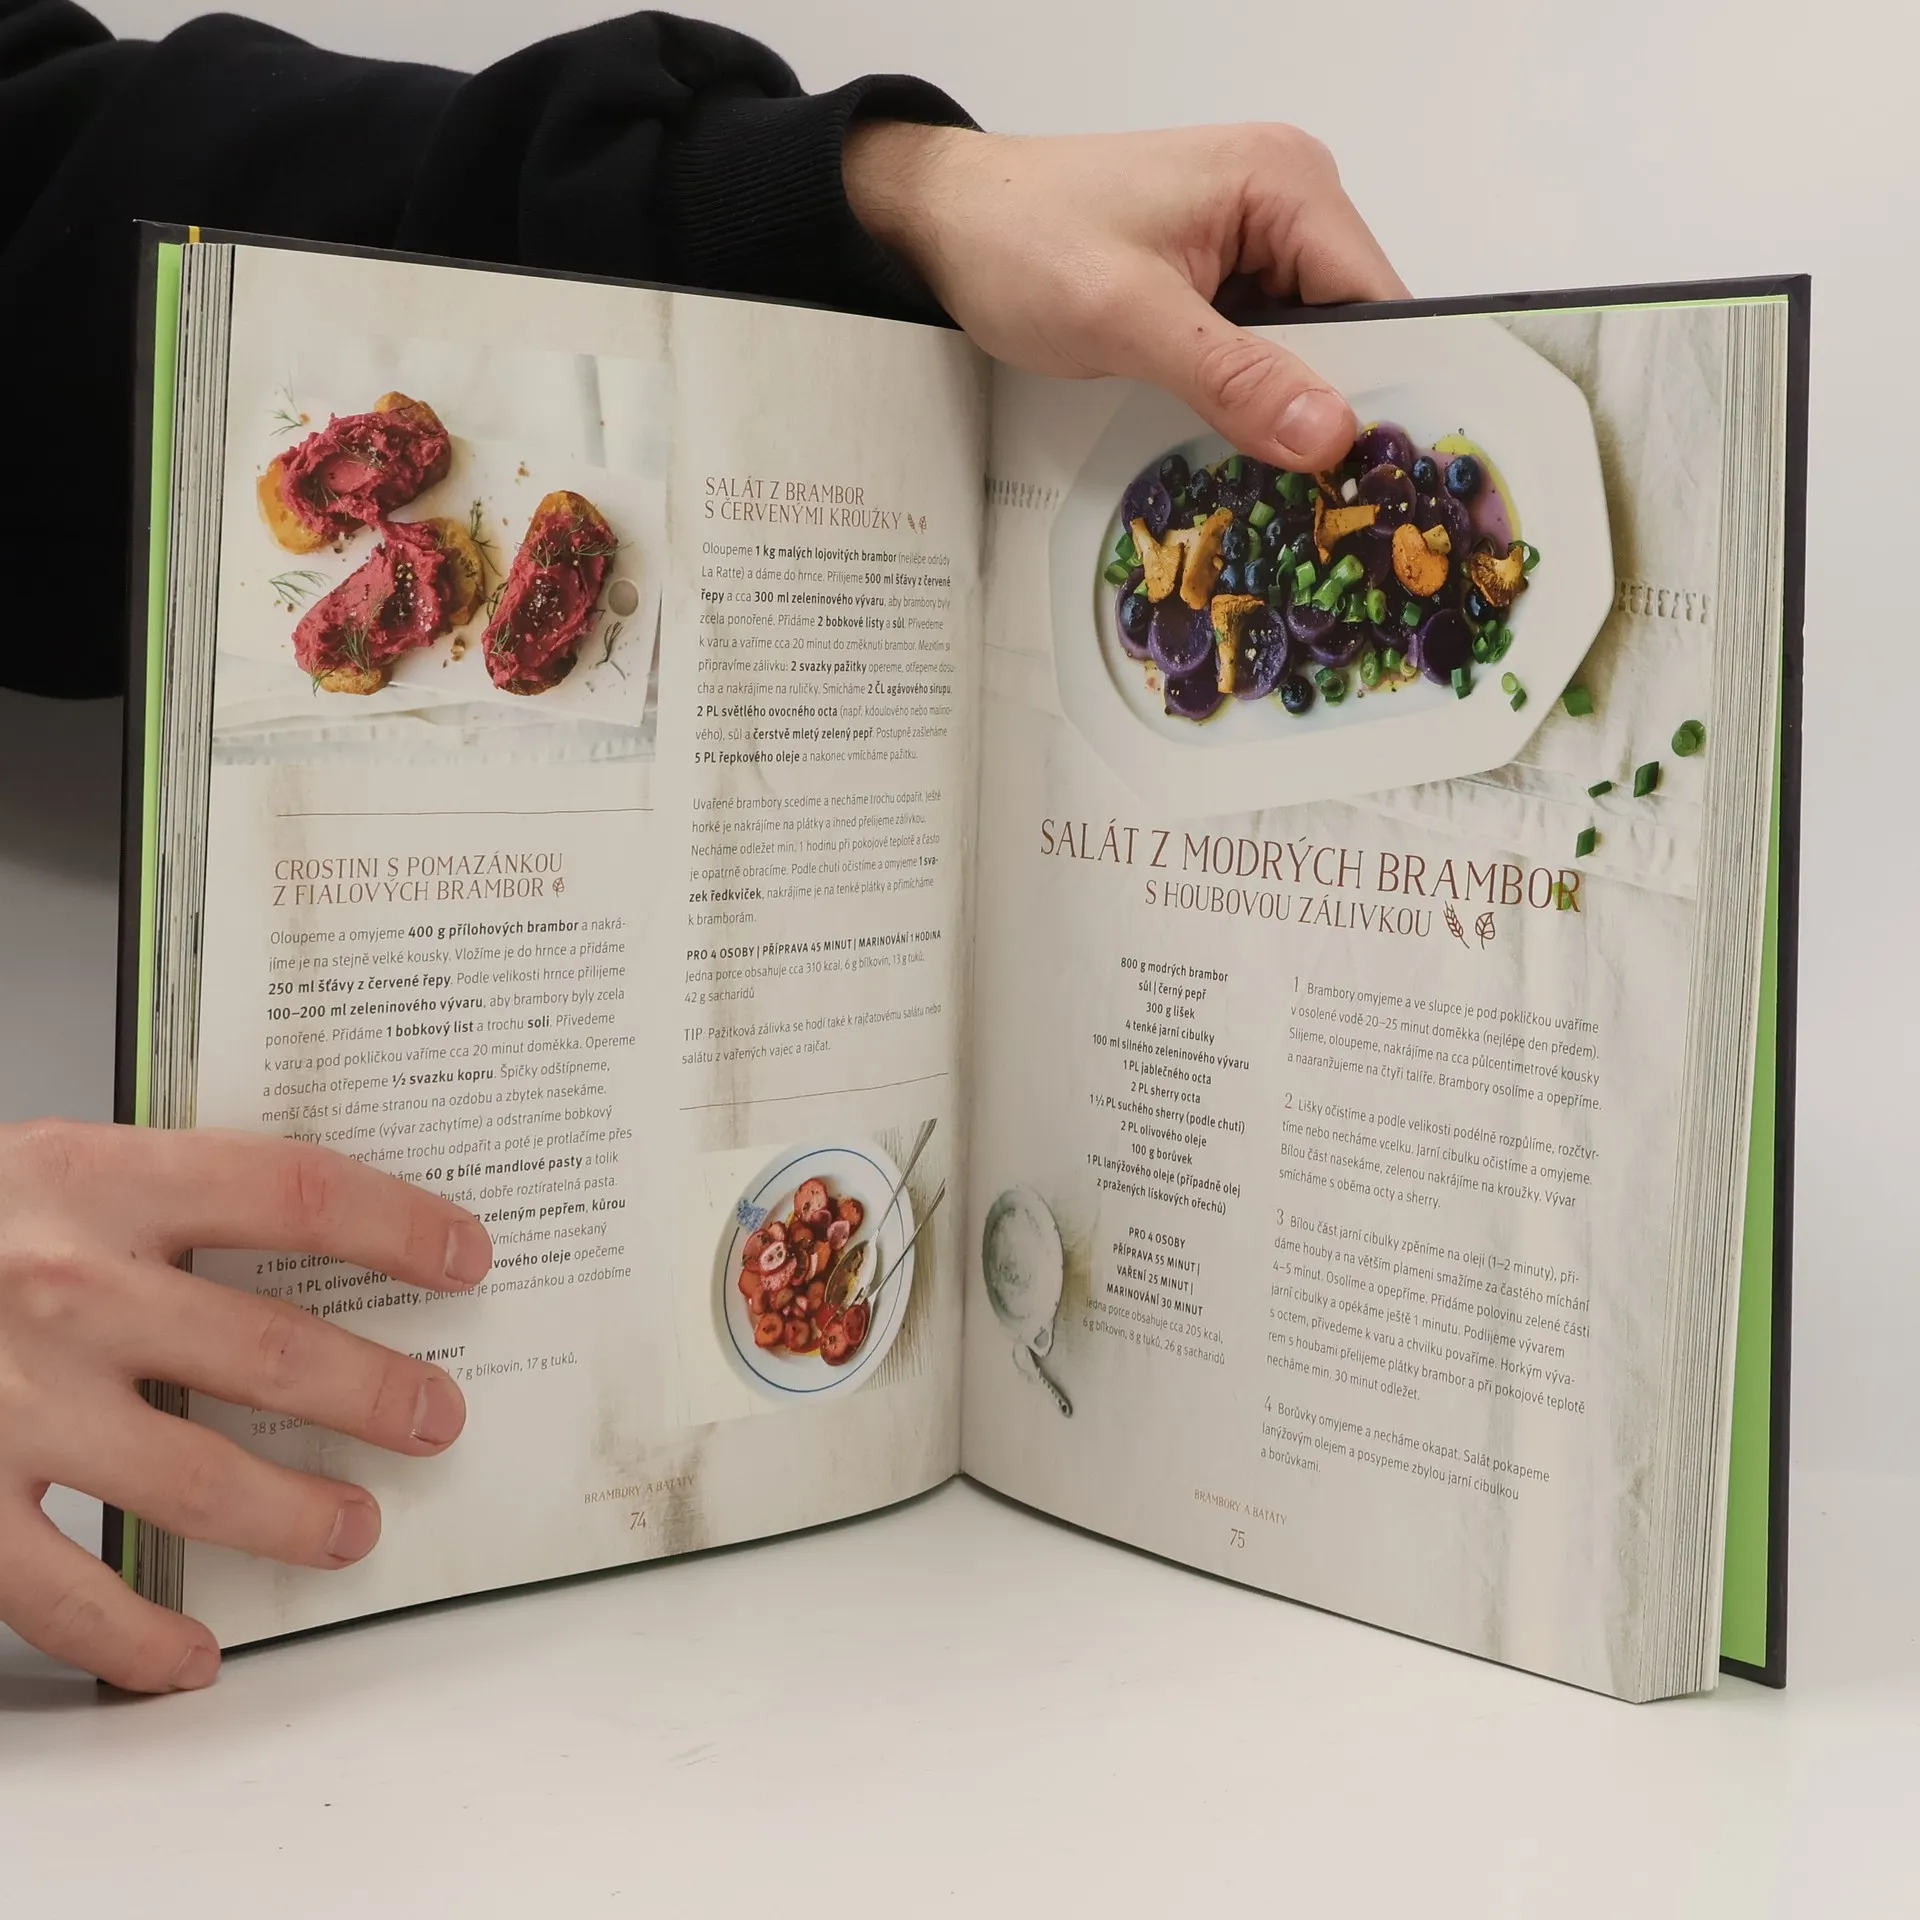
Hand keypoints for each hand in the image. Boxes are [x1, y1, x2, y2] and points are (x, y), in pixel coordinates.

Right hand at [0, 1120, 491, 1691]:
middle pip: (267, 1349)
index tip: (465, 1257)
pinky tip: (192, 1652)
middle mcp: (61, 1289)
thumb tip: (328, 1231)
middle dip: (376, 1394)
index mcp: (97, 1180)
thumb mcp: (56, 1168)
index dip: (396, 1226)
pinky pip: (66, 1593)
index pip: (292, 1191)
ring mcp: (8, 1403)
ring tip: (354, 1529)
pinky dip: (139, 1637)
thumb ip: (169, 1196)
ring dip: (296, 1516)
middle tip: (437, 1416)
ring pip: (195, 1481)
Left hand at [845, 121, 1406, 470]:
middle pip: (1352, 329)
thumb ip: (1233, 376)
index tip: (1368, 479)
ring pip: (1307, 348)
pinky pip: (1263, 346)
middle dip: (1330, 410)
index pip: (1378, 302)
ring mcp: (1254, 238)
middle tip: (1319, 504)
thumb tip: (1328, 433)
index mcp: (1287, 183)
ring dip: (1287, 410)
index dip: (1380, 392)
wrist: (945, 221)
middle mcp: (1287, 200)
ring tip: (1281, 487)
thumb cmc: (1022, 242)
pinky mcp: (1220, 274)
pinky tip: (1239, 444)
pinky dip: (1252, 395)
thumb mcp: (1127, 317)